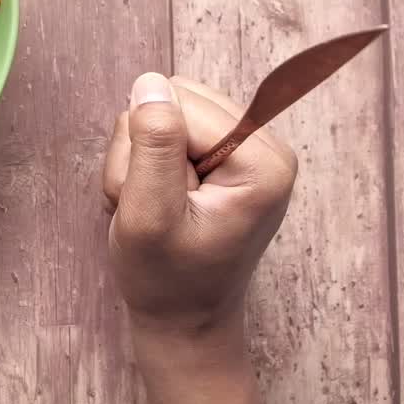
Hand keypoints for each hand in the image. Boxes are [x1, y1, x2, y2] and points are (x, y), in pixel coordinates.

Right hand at [101, 73, 295, 403]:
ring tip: (151, 207)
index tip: (156, 202)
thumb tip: (150, 82)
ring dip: (139, 158)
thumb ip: (152, 148)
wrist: (183, 321)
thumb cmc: (166, 280)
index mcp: (263, 160)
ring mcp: (245, 148)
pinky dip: (146, 163)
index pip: (179, 104)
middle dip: (142, 149)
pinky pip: (166, 127)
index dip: (148, 148)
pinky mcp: (223, 154)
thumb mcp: (149, 217)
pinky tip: (155, 200)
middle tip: (148, 205)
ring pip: (163, 110)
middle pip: (174, 98)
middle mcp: (265, 145)